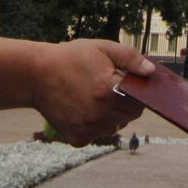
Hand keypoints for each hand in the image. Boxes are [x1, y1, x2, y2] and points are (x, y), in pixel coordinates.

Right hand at [32, 39, 151, 146]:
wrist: (36, 75)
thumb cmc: (72, 58)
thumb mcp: (103, 48)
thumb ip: (131, 59)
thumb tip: (151, 72)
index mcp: (109, 90)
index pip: (140, 102)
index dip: (137, 93)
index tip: (128, 85)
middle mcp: (100, 113)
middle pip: (130, 115)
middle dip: (126, 103)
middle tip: (109, 89)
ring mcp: (88, 128)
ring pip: (115, 126)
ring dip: (112, 115)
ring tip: (95, 97)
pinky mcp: (78, 138)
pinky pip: (98, 134)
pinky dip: (96, 124)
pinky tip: (84, 108)